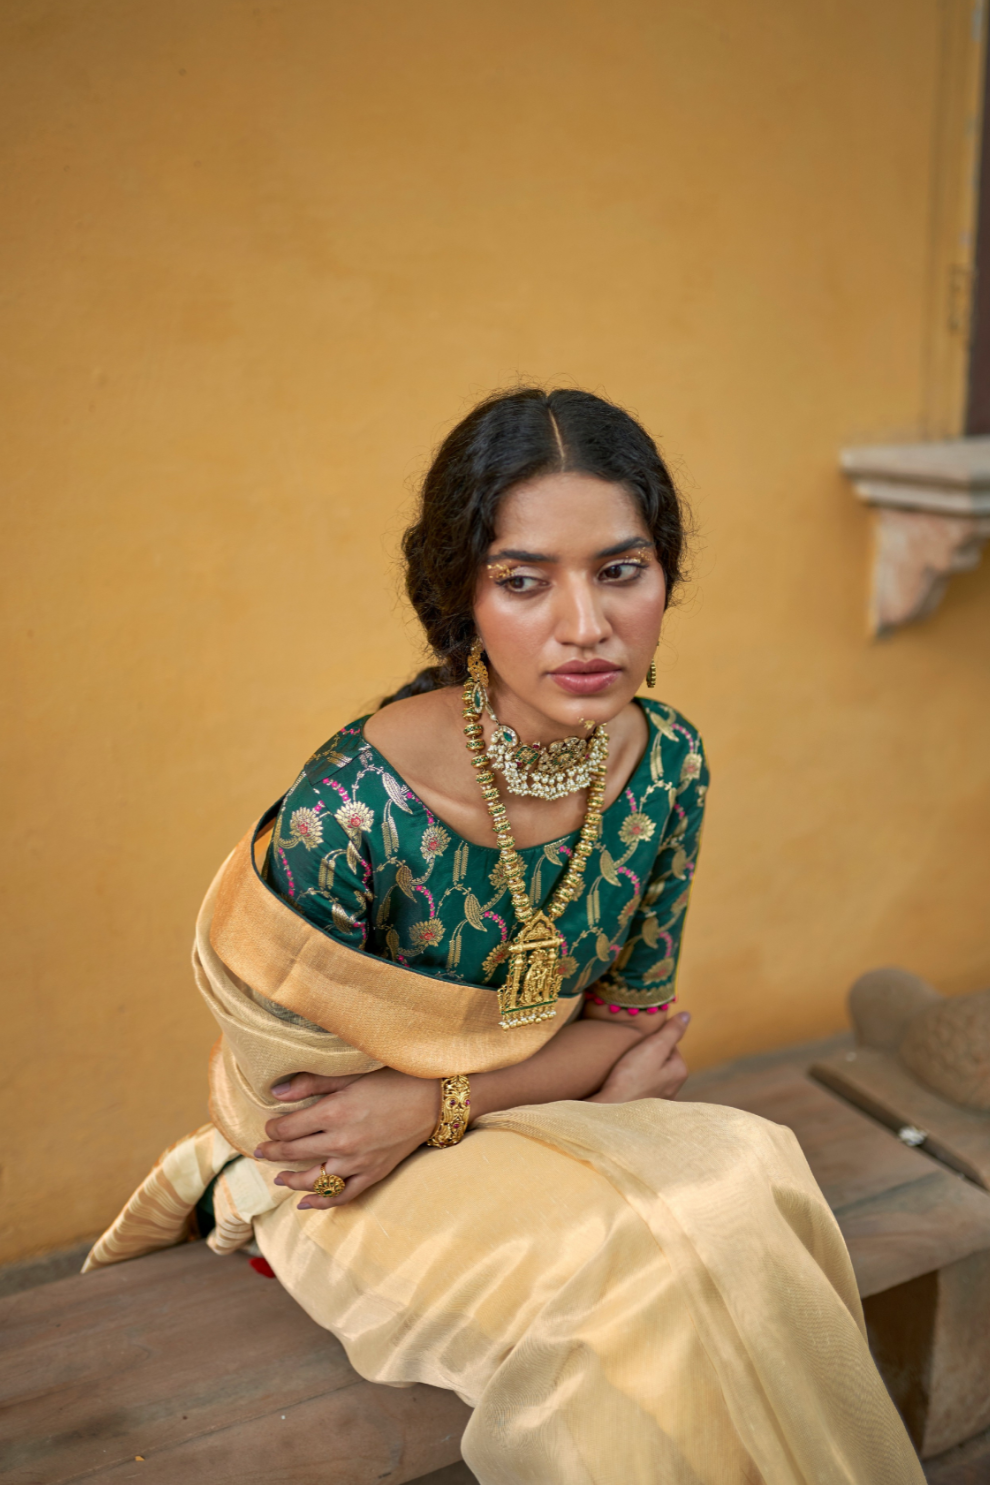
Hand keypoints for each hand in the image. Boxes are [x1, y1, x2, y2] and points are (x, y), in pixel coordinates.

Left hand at [254, 1068, 440, 1208]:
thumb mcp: (351, 1075)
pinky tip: (306, 1203)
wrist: (434, 1100)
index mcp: (334, 1113)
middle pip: (295, 1154)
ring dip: (291, 1180)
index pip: (288, 1129)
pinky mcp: (373, 1174)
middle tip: (260, 1151)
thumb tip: (276, 1091)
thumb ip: (312, 1084)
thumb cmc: (393, 1081)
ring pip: (313, 1180)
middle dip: (273, 1153)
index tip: (268, 1127)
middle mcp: (342, 1142)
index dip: (272, 1130)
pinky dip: (322, 1202)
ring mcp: (358, 1163)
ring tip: (278, 1178)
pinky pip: (342, 1195)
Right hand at [586, 1012, 689, 1102]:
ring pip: (649, 1074)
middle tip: (628, 1055)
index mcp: (679, 1071)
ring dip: (637, 1069)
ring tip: (622, 1069)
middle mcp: (674, 1088)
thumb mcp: (653, 1047)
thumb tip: (686, 1015)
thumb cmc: (631, 1078)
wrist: (611, 1113)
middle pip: (659, 1059)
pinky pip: (640, 1088)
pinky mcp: (644, 1109)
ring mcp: (659, 1101)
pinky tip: (620, 1084)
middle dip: (645, 1054)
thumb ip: (671, 1031)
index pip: (669, 1044)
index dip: (652, 1039)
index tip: (637, 1042)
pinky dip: (631, 1083)